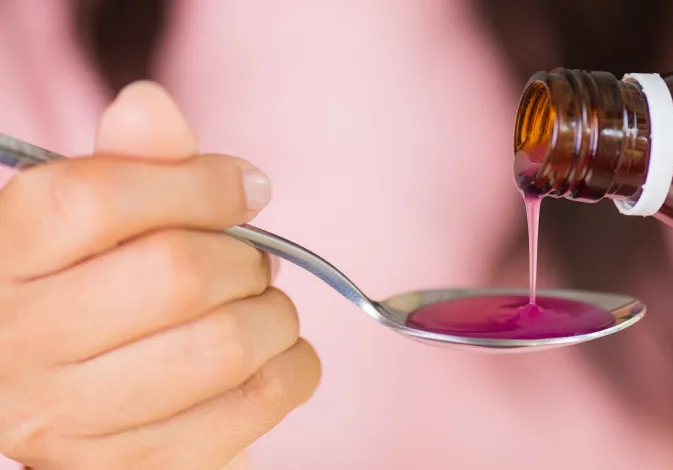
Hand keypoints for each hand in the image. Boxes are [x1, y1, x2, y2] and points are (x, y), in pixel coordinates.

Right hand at [0, 82, 319, 468]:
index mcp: (7, 256)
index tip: (248, 187)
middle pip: (176, 275)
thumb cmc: (112, 290)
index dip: (200, 183)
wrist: (95, 401)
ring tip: (265, 308)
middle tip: (254, 260)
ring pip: (224, 346)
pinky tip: (279, 355)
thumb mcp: (107, 218)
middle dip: (246, 257)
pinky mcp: (130, 469)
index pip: (99, 197)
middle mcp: (17, 343)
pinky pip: (254, 406)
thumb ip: (133, 162)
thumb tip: (150, 102)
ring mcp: (67, 420)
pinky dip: (294, 368)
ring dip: (276, 315)